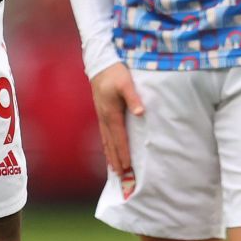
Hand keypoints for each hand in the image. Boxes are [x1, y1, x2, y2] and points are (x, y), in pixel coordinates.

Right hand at [89, 62, 143, 196]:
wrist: (100, 64)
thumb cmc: (115, 72)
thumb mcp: (126, 83)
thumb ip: (134, 98)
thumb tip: (140, 113)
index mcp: (111, 113)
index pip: (119, 138)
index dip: (124, 153)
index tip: (127, 167)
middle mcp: (104, 118)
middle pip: (111, 144)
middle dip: (116, 160)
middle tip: (121, 177)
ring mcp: (101, 116)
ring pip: (106, 141)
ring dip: (110, 156)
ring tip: (114, 170)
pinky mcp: (101, 113)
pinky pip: (104, 135)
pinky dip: (107, 146)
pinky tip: (109, 151)